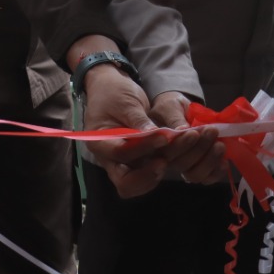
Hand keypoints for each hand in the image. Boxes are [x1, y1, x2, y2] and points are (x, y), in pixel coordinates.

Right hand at [81, 64, 170, 197]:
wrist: (110, 88)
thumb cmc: (113, 92)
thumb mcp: (126, 102)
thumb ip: (139, 120)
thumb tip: (156, 134)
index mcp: (99, 141)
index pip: (120, 153)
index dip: (143, 147)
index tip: (164, 137)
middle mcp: (108, 158)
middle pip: (125, 183)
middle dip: (147, 175)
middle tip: (164, 161)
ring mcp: (121, 162)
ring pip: (138, 184)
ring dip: (157, 174)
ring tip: (174, 154)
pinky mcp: (134, 161)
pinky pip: (146, 176)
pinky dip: (159, 170)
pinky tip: (173, 154)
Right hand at [147, 91, 227, 184]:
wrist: (181, 110)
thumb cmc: (171, 106)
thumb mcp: (170, 106)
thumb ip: (174, 117)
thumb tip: (182, 129)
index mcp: (156, 144)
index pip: (166, 151)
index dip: (181, 145)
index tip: (194, 132)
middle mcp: (167, 159)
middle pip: (181, 164)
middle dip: (199, 149)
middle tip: (212, 131)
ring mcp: (183, 166)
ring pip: (194, 174)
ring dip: (209, 161)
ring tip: (220, 144)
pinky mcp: (198, 168)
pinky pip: (207, 179)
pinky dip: (217, 172)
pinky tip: (224, 161)